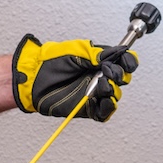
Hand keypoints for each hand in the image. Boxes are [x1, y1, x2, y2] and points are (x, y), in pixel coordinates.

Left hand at [11, 35, 137, 121]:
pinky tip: (103, 100)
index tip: (125, 62)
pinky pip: (104, 112)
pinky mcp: (88, 108)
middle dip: (120, 75)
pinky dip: (107, 107)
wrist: (34, 78)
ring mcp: (94, 92)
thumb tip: (119, 52)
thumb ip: (98, 53)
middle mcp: (99, 76)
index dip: (128, 62)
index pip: (123, 61)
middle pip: (123, 79)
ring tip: (101, 86)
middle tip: (107, 72)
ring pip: (115, 95)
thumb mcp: (76, 50)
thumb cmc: (51, 61)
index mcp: (99, 61)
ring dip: (112, 90)